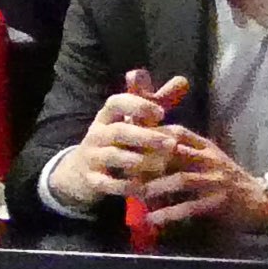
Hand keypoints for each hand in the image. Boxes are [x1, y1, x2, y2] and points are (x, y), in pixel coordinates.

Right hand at [61, 70, 192, 200]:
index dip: (137, 105)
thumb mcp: (135, 120)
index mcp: (107, 116)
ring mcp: (93, 157)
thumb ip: (158, 102)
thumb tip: (184, 80)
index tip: (161, 113)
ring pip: (113, 156)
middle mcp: (97, 134)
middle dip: (145, 137)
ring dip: (138, 161)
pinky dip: (125, 186)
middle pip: (119, 131)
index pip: (116, 103)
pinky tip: (144, 188)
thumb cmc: (120, 140)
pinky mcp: (92, 180)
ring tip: (161, 165)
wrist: (83, 170)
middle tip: (172, 143)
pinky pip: (107, 183)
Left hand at [136, 127, 267, 240]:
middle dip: (147, 161)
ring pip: (181, 179)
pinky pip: (190, 206)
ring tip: (134, 194)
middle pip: (174, 153)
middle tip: (122, 170)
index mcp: (204, 146)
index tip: (127, 140)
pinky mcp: (218, 202)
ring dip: (155, 187)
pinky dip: (169, 212)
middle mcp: (209, 159)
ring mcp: (215, 180)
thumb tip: (147, 152)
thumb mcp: (206, 159)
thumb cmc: (226, 180)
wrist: (259, 201)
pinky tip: (152, 218)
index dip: (151, 134)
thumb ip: (182, 153)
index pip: (175, 132)